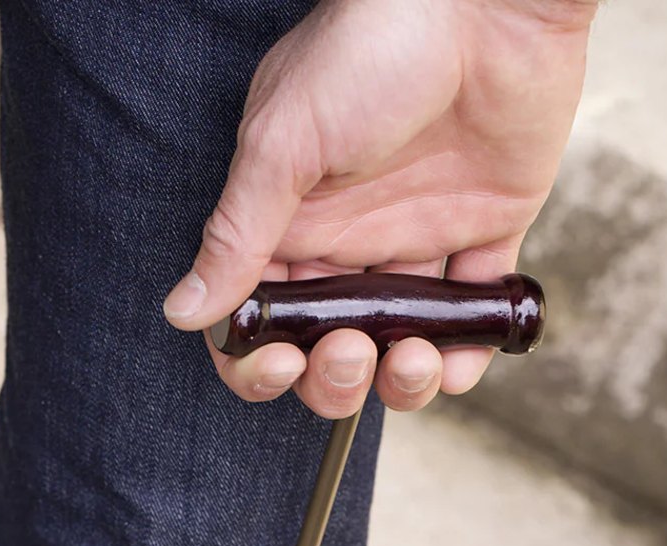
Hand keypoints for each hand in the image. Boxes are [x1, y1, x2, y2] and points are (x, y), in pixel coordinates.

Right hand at [163, 0, 596, 417]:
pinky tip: (456, 356)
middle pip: (327, 347)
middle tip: (349, 353)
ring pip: (398, 344)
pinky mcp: (484, 231)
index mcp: (290, 223)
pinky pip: (474, 314)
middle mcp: (348, 242)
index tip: (279, 362)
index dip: (259, 359)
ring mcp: (415, 240)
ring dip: (400, 378)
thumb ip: (236, 235)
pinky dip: (467, 352)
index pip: (259, 318)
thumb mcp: (284, 144)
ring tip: (411, 359)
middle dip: (333, 377)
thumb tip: (182, 311)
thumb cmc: (372, 46)